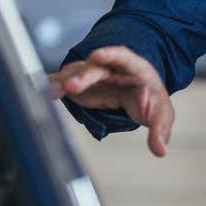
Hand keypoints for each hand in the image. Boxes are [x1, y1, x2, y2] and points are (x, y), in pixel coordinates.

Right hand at [49, 46, 173, 156]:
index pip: (123, 57)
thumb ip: (160, 131)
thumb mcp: (160, 115)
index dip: (110, 54)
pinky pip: (66, 82)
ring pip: (77, 74)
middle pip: (96, 68)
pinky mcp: (81, 84)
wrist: (139, 96)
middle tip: (71, 86)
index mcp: (136, 69)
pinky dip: (55, 86)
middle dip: (84, 76)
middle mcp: (112, 68)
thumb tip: (160, 150)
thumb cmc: (150, 100)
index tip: (96, 55)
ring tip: (52, 92)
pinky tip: (45, 93)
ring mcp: (94, 74)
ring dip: (64, 82)